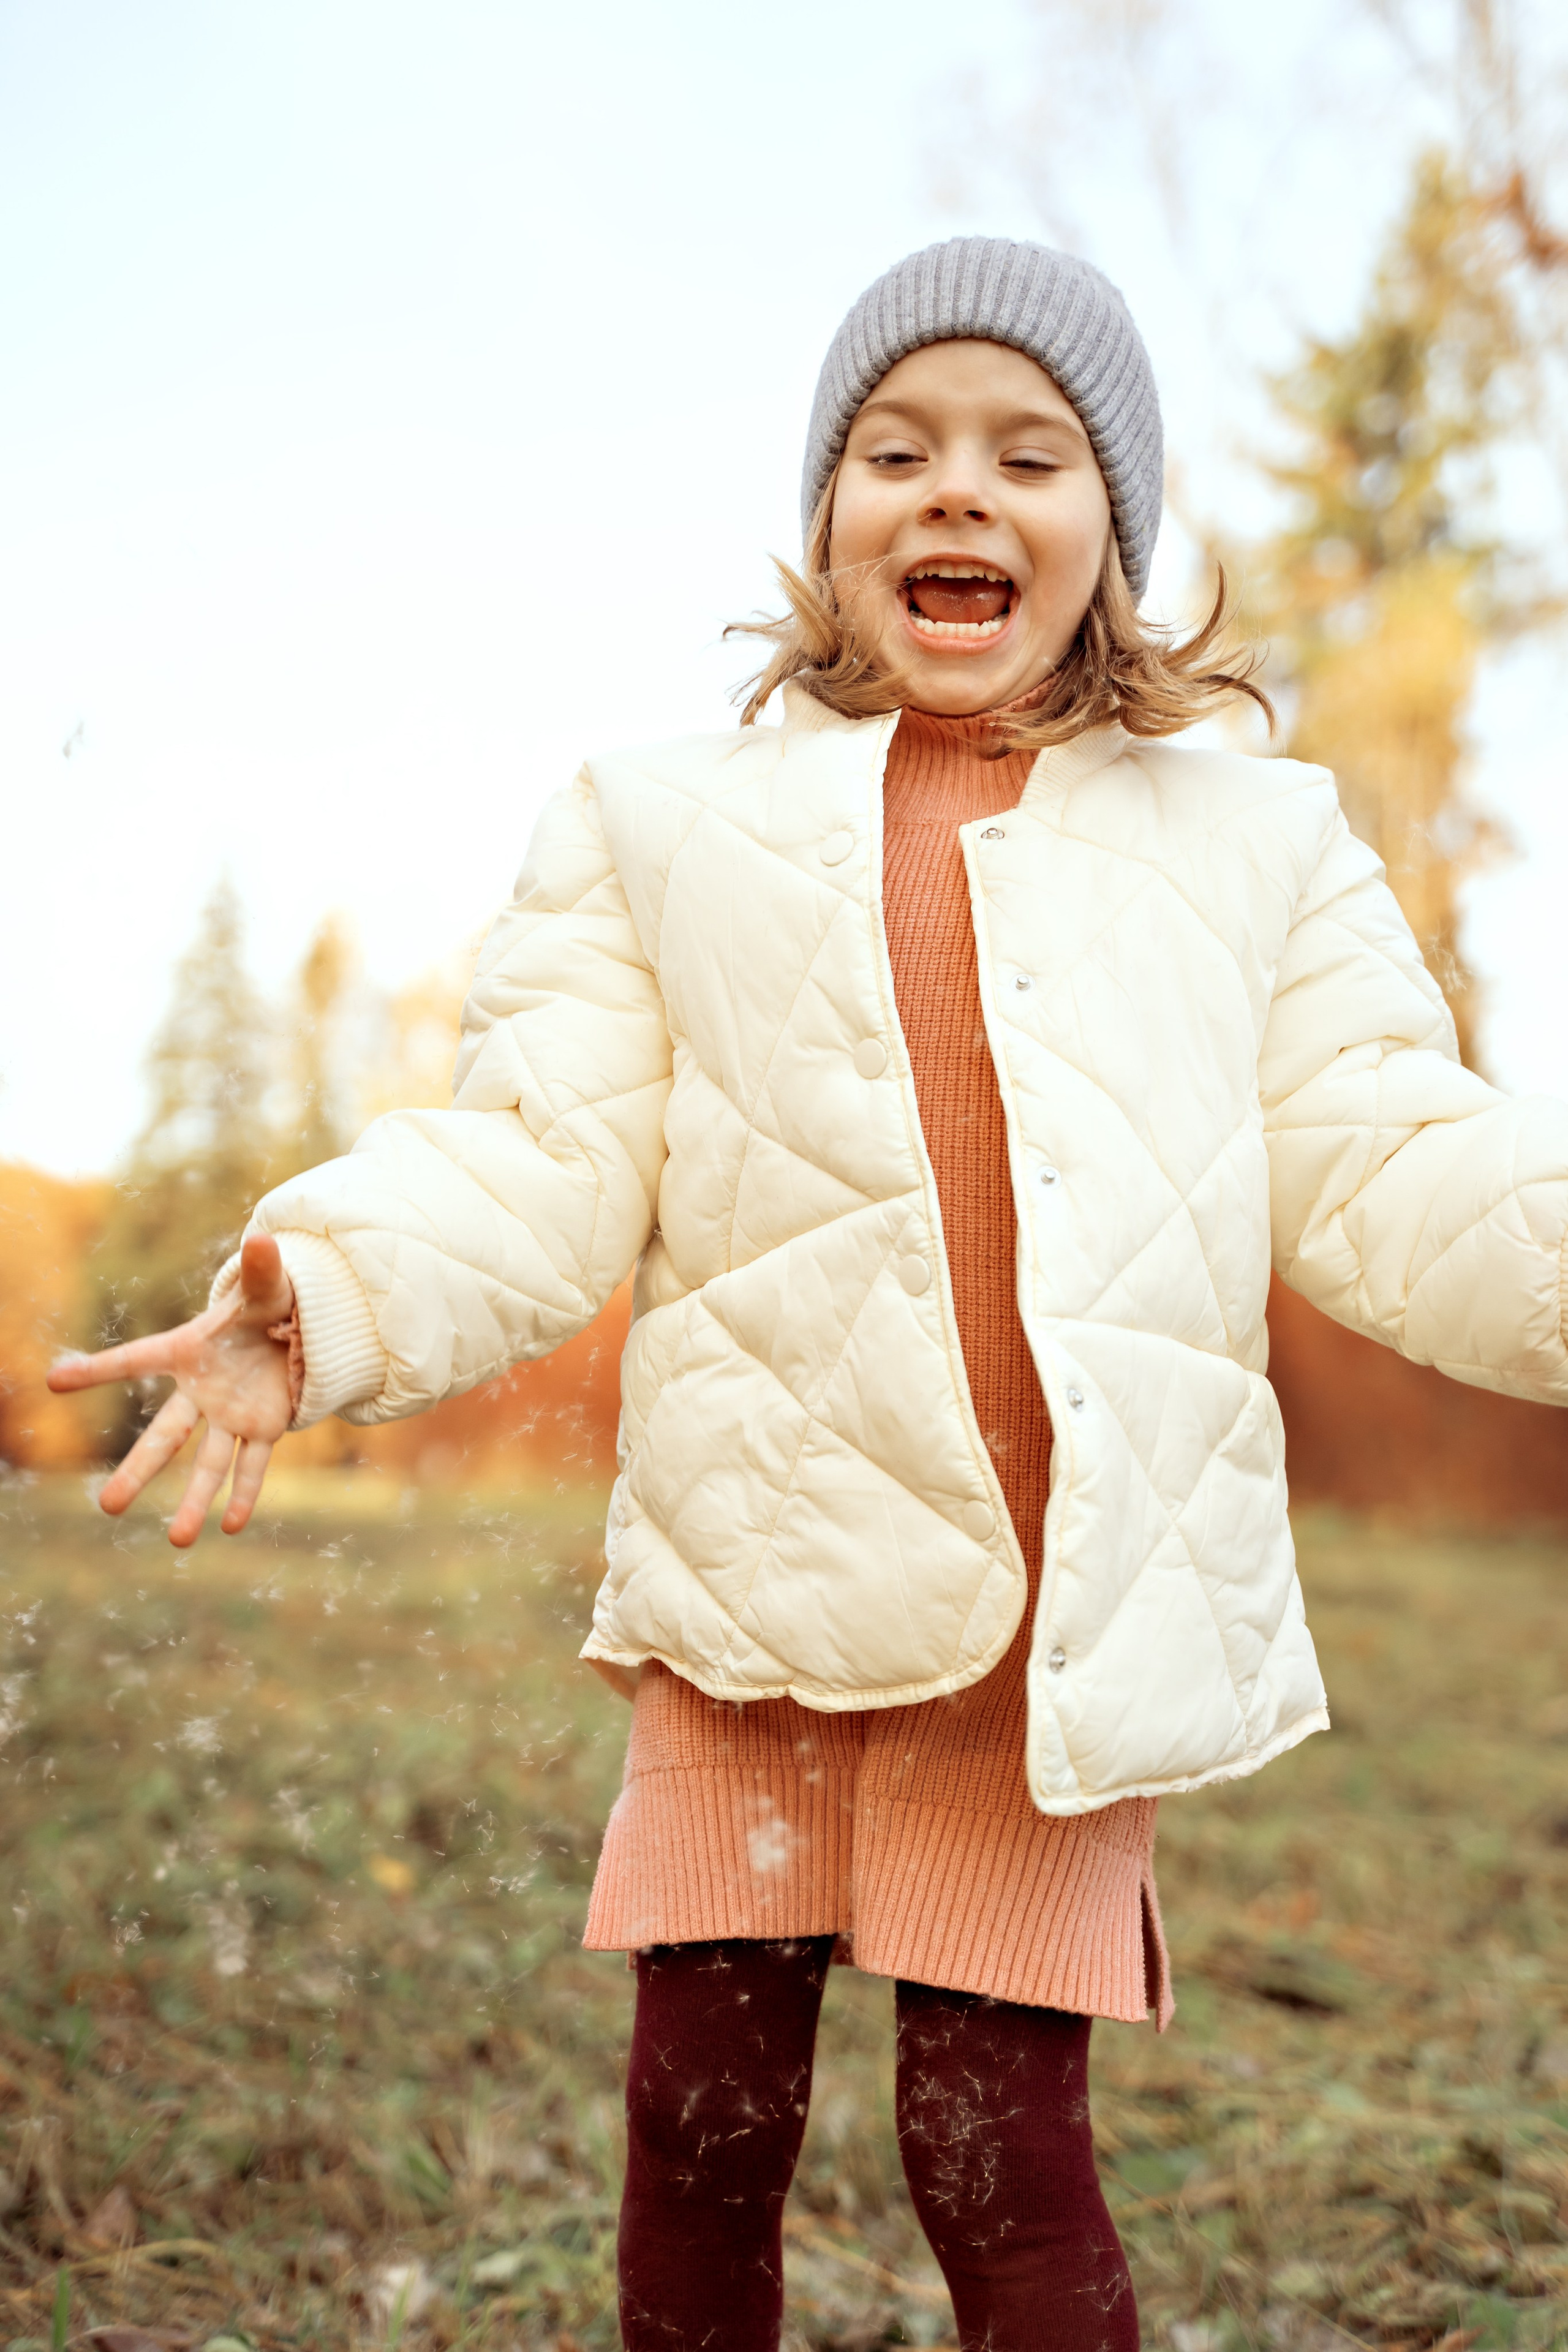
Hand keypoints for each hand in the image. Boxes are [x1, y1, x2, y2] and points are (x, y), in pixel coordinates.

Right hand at [48, 1234, 296, 1546]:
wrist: (297, 1328)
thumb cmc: (268, 1304)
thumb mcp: (267, 1287)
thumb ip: (262, 1270)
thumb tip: (263, 1238)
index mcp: (188, 1351)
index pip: (136, 1359)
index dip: (98, 1369)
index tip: (55, 1380)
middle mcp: (202, 1392)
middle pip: (164, 1437)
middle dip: (137, 1471)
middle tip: (107, 1508)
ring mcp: (231, 1415)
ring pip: (208, 1463)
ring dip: (194, 1500)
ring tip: (178, 1541)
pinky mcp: (265, 1427)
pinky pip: (252, 1465)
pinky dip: (245, 1493)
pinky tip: (232, 1526)